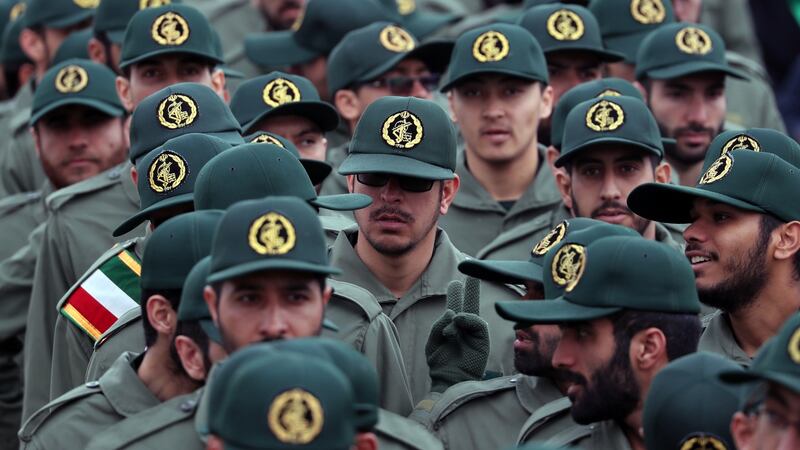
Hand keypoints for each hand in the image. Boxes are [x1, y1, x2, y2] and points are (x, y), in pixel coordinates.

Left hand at [425, 277, 489, 392]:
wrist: (448, 382)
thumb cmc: (440, 364)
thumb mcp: (432, 342)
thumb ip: (439, 325)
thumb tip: (452, 311)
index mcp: (452, 325)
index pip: (456, 304)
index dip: (457, 292)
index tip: (457, 279)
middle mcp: (464, 327)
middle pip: (469, 303)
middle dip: (471, 288)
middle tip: (470, 274)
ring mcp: (474, 333)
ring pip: (473, 312)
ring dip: (462, 310)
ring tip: (453, 319)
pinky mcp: (482, 340)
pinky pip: (478, 324)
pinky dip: (468, 319)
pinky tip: (459, 321)